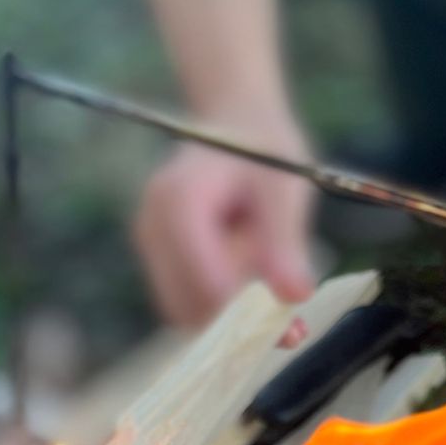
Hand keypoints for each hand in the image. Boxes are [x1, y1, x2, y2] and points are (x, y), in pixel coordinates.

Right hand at [134, 118, 315, 340]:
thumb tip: (296, 296)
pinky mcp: (156, 262)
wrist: (236, 124)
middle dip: (239, 316)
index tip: (288, 319)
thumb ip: (286, 242)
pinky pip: (186, 303)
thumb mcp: (285, 188)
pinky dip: (222, 309)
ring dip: (231, 314)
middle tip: (290, 309)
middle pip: (191, 303)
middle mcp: (152, 226)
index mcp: (178, 201)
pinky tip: (254, 285)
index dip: (244, 308)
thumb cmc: (264, 149)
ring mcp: (149, 246)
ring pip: (187, 311)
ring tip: (271, 283)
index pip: (203, 280)